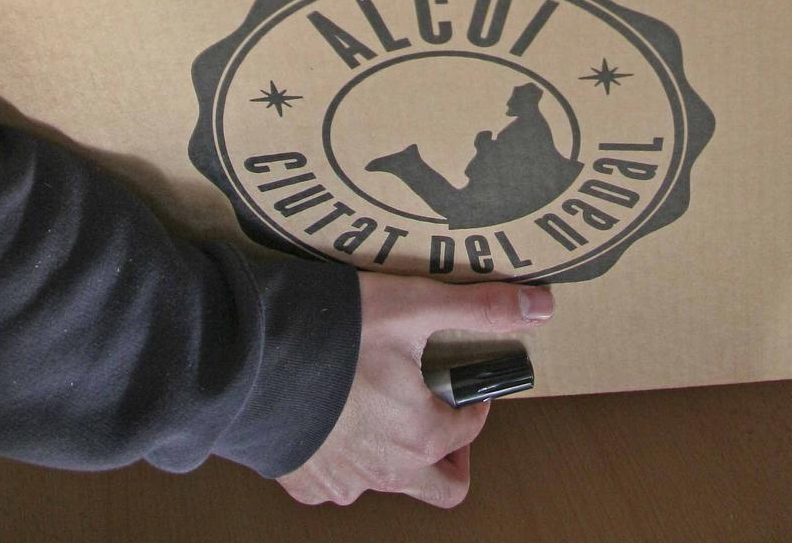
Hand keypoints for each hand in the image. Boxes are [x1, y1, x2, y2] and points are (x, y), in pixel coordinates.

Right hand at [277, 273, 553, 508]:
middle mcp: (388, 472)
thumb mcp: (416, 304)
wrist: (247, 357)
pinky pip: (338, 481)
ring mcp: (343, 481)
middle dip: (452, 454)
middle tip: (441, 410)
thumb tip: (544, 307)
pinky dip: (347, 454)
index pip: (470, 429)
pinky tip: (334, 411)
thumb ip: (482, 307)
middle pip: (442, 486)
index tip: (465, 374)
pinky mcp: (304, 480)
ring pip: (389, 482)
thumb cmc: (336, 331)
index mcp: (422, 435)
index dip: (476, 399)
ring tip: (382, 398)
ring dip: (398, 451)